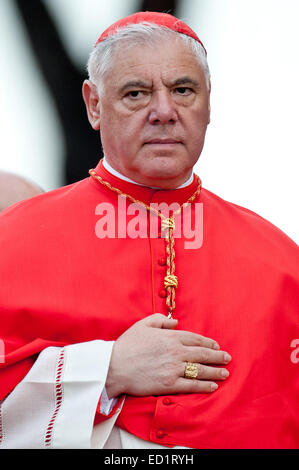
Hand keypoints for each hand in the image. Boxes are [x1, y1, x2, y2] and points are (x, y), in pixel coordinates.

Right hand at [105, 313, 230, 397]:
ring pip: (201, 370)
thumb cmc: (127, 345)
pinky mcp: (170, 384)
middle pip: (202, 354)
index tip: (216, 345)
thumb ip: (161, 320)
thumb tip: (176, 322)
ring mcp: (174, 369)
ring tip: (224, 373)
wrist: (114, 366)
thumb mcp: (143, 325)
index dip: (208, 342)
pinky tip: (212, 386)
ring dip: (215, 371)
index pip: (195, 339)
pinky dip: (204, 386)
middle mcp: (176, 352)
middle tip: (227, 358)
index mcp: (170, 337)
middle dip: (217, 356)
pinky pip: (192, 385)